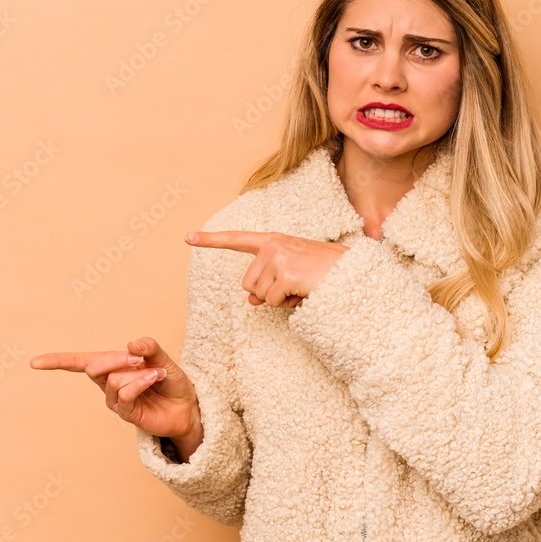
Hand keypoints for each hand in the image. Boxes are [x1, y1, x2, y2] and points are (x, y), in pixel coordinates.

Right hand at [29, 337, 200, 442]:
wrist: (187, 406)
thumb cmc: (171, 381)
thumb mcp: (162, 358)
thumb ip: (149, 348)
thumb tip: (131, 343)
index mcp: (111, 366)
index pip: (79, 362)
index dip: (57, 361)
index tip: (34, 363)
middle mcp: (108, 383)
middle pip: (93, 366)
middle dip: (114, 358)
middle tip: (139, 359)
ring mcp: (115, 400)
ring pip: (112, 380)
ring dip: (136, 373)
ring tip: (155, 373)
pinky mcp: (126, 413)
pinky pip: (124, 395)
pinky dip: (139, 382)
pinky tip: (153, 378)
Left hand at [186, 230, 348, 307]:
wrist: (352, 274)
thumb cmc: (324, 274)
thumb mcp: (291, 275)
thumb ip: (268, 281)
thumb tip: (250, 300)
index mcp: (274, 240)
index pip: (237, 239)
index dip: (210, 240)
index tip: (188, 237)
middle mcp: (273, 244)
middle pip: (248, 283)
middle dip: (267, 292)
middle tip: (294, 286)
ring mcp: (278, 258)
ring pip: (259, 295)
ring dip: (279, 299)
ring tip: (302, 288)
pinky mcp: (285, 274)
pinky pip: (273, 301)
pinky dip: (287, 304)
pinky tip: (304, 292)